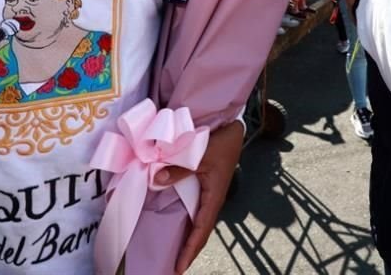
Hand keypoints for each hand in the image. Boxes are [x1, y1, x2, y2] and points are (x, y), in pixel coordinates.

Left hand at [155, 120, 242, 273]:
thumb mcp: (199, 154)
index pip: (201, 230)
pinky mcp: (207, 188)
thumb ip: (178, 169)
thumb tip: (156, 181)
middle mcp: (212, 200)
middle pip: (200, 232)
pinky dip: (188, 224)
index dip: (190, 250)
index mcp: (214, 196)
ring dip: (188, 239)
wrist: (234, 130)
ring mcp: (210, 194)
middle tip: (173, 268)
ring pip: (198, 223)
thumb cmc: (221, 142)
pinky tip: (178, 227)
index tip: (178, 268)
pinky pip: (196, 211)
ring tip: (174, 254)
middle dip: (188, 251)